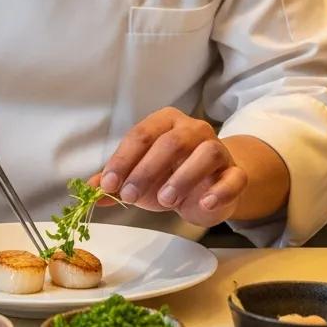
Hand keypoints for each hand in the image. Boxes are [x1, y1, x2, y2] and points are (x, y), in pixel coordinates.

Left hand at [90, 108, 247, 227]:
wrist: (210, 186)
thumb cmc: (170, 175)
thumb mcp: (139, 177)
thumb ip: (115, 181)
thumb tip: (90, 189)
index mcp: (165, 122)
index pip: (141, 135)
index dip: (123, 159)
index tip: (109, 184)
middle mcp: (193, 129)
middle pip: (171, 142)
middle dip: (146, 170)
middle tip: (129, 196)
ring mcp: (218, 149)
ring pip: (206, 154)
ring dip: (182, 177)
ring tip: (164, 201)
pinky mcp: (236, 173)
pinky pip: (234, 177)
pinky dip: (219, 190)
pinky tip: (203, 203)